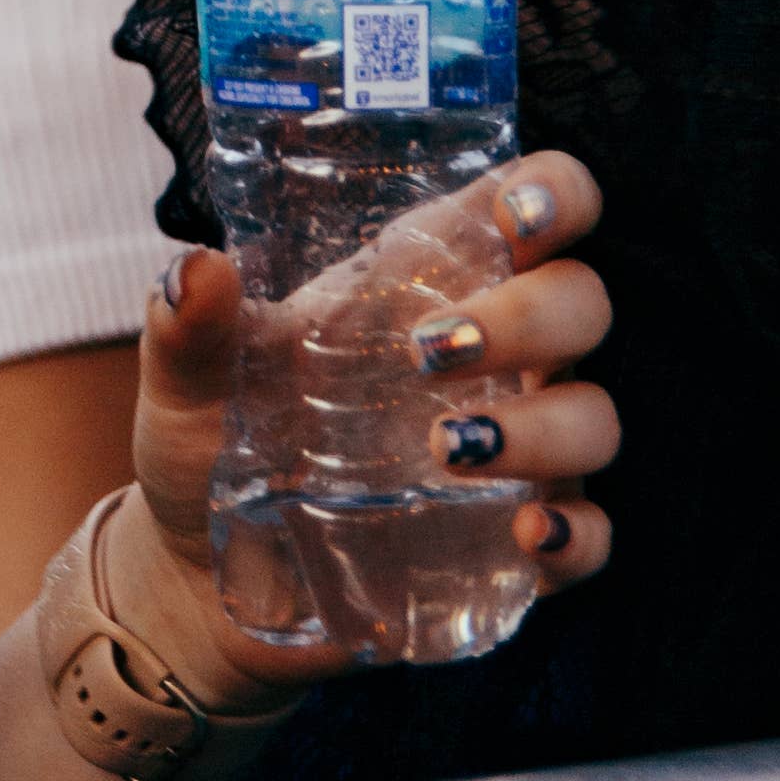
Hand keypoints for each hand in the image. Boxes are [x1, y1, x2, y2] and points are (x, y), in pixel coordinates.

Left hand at [112, 154, 615, 699]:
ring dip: (544, 426)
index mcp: (419, 289)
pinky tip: (530, 533)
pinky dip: (575, 534)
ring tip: (446, 449)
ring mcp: (512, 456)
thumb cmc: (209, 453)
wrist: (201, 585)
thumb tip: (197, 269)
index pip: (532, 214)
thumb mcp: (185, 384)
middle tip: (434, 348)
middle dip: (531, 315)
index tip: (522, 214)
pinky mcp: (511, 550)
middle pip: (579, 304)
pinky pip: (590, 536)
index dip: (555, 195)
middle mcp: (490, 363)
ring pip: (593, 418)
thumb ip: (187, 326)